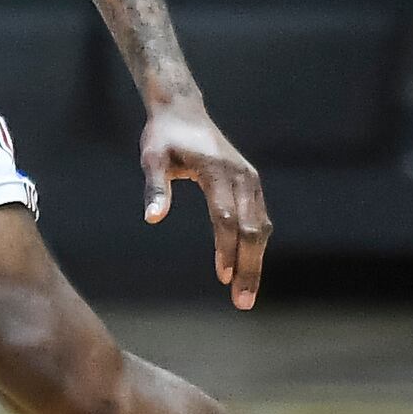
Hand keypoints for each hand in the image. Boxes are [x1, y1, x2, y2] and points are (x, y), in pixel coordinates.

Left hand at [141, 98, 271, 308]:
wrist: (183, 111)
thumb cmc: (163, 137)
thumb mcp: (151, 157)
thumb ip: (154, 187)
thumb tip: (153, 218)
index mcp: (218, 171)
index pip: (226, 217)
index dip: (226, 249)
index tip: (222, 277)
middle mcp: (242, 177)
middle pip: (251, 229)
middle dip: (249, 267)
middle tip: (242, 302)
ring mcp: (250, 181)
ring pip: (260, 228)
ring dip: (255, 262)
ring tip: (245, 295)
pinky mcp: (251, 185)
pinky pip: (259, 220)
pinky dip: (255, 246)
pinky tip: (246, 269)